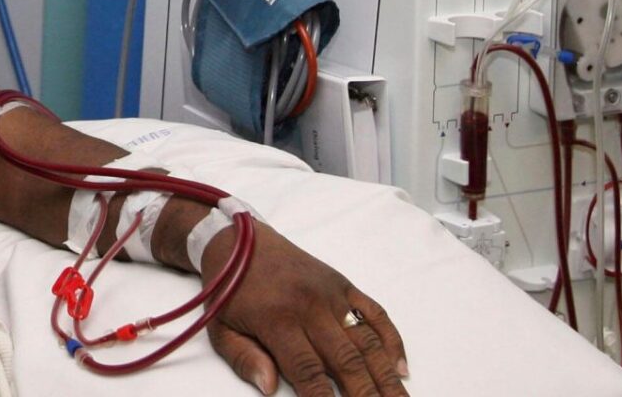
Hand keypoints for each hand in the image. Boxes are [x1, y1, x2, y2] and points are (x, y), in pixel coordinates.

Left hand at [202, 222, 408, 395]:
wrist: (241, 240)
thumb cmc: (229, 288)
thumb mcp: (220, 328)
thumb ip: (244, 359)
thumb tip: (269, 387)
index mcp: (278, 320)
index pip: (307, 371)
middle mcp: (311, 306)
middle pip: (346, 360)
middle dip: (367, 394)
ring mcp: (332, 294)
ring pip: (367, 340)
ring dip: (387, 374)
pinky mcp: (343, 285)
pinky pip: (375, 312)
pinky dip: (392, 339)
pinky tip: (401, 367)